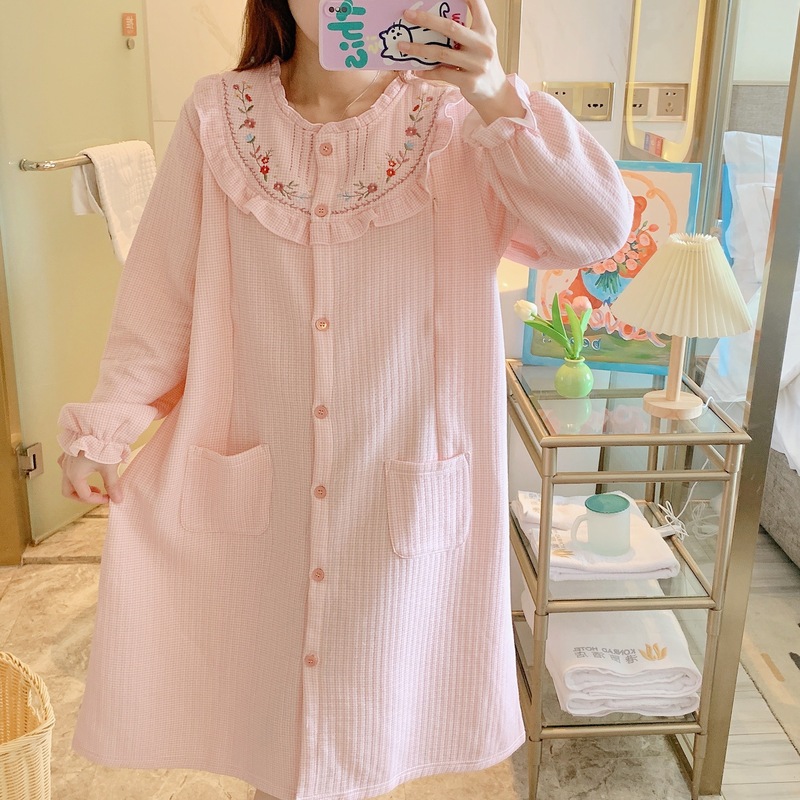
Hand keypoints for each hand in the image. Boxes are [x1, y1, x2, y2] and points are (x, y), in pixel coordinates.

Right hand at [58, 450, 123, 504]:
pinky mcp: (67, 452)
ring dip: (79, 486)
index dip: (98, 500)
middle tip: (97, 495)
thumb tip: (118, 500)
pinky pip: (66, 467)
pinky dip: (76, 474)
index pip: (84, 496)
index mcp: (75, 475)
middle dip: (83, 497)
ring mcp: (65, 460)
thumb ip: (113, 485)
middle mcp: (66, 469)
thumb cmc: (102, 445)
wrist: (97, 424)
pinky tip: (87, 470)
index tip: (110, 497)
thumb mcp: (109, 467)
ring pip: (66, 480)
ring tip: (95, 485)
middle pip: (68, 491)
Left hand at [399, 0, 525, 123]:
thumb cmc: (481, 63)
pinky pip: (442, 74)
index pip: (477, 5)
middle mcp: (483, 45)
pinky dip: (428, 71)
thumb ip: (465, 31)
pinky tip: (417, 69)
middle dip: (426, 20)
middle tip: (408, 15)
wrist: (495, 93)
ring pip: (441, 53)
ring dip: (419, 49)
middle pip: (450, 27)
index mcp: (486, 30)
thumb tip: (434, 21)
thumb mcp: (480, 42)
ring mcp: (477, 64)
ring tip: (402, 46)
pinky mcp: (469, 81)